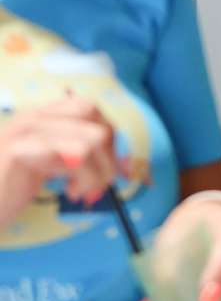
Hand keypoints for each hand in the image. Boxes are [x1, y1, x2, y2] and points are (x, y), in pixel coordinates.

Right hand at [0, 99, 123, 228]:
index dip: (109, 138)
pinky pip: (74, 156)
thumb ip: (82, 156)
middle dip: (109, 158)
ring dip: (98, 174)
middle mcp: (33, 117)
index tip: (110, 167)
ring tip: (81, 191)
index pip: (91, 108)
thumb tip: (125, 164)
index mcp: (41, 115)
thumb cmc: (14, 186)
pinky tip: (71, 193)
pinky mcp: (18, 151)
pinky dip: (84, 179)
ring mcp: (24, 131)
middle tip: (98, 183)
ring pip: (92, 141)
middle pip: (96, 123)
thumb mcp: (53, 165)